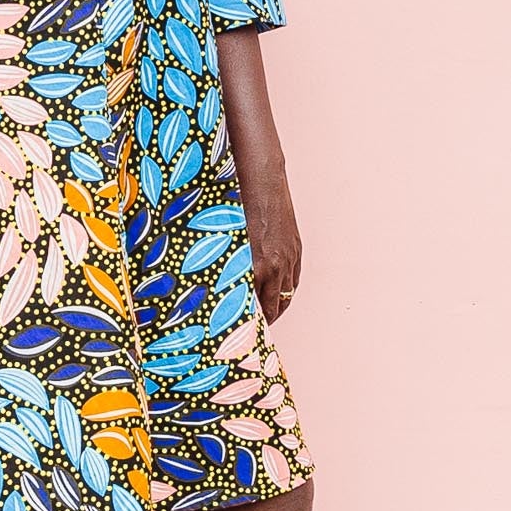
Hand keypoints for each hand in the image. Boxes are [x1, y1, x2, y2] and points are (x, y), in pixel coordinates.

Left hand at [234, 150, 302, 324]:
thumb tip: (215, 285)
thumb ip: (225, 265)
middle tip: (250, 330)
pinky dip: (286, 292)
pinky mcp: (295, 249)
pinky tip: (278, 296)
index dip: (244, 321)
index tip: (236, 331)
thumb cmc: (234, 205)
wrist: (261, 178)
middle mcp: (274, 266)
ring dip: (276, 308)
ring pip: (285, 296)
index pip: (251, 307)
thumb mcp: (223, 239)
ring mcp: (288, 258)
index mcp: (254, 267)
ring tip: (265, 318)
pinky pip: (293, 280)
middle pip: (272, 307)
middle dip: (262, 321)